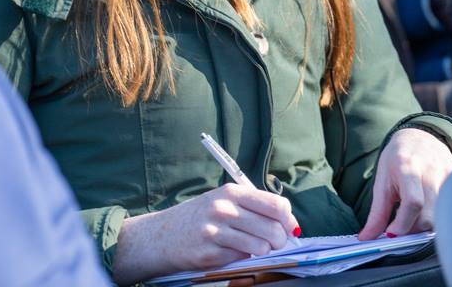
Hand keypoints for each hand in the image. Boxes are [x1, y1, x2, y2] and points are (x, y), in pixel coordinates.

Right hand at [112, 184, 298, 284]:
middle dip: (280, 240)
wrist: (163, 236)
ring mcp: (216, 231)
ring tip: (253, 249)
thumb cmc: (199, 218)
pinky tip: (231, 253)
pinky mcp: (211, 253)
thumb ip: (252, 207)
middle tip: (275, 244)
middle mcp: (224, 208)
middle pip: (273, 228)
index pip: (276, 205)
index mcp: (232, 192)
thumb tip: (288, 223)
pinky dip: (243, 258)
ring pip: (262, 246)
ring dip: (263, 251)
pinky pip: (243, 259)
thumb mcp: (222, 201)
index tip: (289, 228)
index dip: (288, 219)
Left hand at [357, 127, 451, 239]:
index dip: (402, 224)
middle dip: (412, 229)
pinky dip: (438, 216)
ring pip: (442, 217)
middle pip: (429, 216)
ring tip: (414, 214)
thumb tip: (366, 238)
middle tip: (401, 225)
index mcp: (408, 167)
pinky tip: (428, 208)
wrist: (418, 137)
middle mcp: (432, 170)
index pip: (413, 203)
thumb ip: (377, 212)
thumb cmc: (397, 159)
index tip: (391, 234)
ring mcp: (448, 174)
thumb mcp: (382, 182)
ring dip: (425, 225)